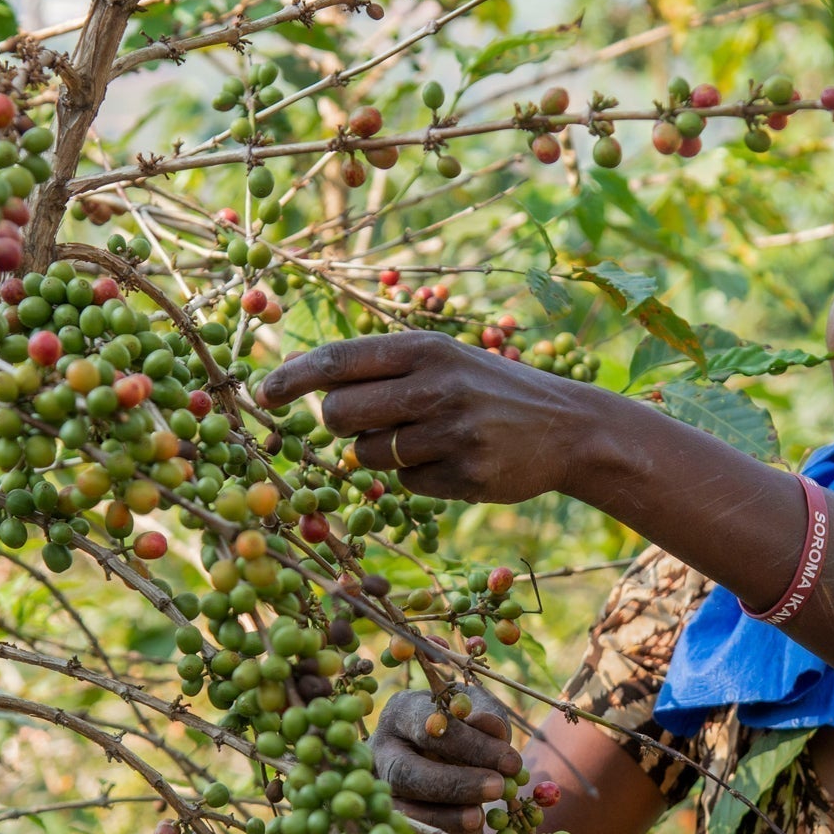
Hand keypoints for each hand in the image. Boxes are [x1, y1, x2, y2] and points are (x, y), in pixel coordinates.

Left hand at [253, 332, 599, 503]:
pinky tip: (451, 461)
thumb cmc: (490, 389)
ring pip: (367, 456)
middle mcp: (436, 386)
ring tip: (423, 440)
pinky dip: (415, 478)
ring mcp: (451, 434)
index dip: (294, 378)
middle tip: (366, 423)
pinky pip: (405, 485)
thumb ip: (386, 371)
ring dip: (379, 454)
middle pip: (339, 414)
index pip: (340, 360)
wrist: (568, 425)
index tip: (266, 393)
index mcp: (426, 349)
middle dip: (339, 425)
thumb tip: (314, 395)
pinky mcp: (465, 475)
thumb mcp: (445, 359)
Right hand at [370, 687, 523, 833]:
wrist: (444, 764)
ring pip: (399, 809)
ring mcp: (372, 787)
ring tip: (478, 820)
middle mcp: (380, 748)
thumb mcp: (481, 718)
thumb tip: (489, 726)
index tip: (511, 762)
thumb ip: (488, 719)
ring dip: (440, 818)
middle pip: (408, 770)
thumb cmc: (465, 734)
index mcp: (403, 712)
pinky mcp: (375, 820)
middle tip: (498, 789)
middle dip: (455, 783)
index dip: (472, 744)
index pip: (431, 726)